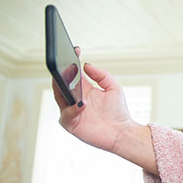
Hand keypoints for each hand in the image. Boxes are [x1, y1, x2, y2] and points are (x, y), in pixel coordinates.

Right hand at [52, 54, 156, 173]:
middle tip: (65, 65)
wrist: (122, 132)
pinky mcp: (71, 124)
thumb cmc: (118, 112)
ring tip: (70, 83)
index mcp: (84, 89)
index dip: (72, 61)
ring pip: (59, 98)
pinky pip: (66, 115)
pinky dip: (72, 110)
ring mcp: (72, 112)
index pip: (72, 74)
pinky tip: (82, 105)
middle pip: (61, 84)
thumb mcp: (113, 88)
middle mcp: (75, 99)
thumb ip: (101, 75)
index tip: (77, 50)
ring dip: (64, 90)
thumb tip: (86, 64)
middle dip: (62, 74)